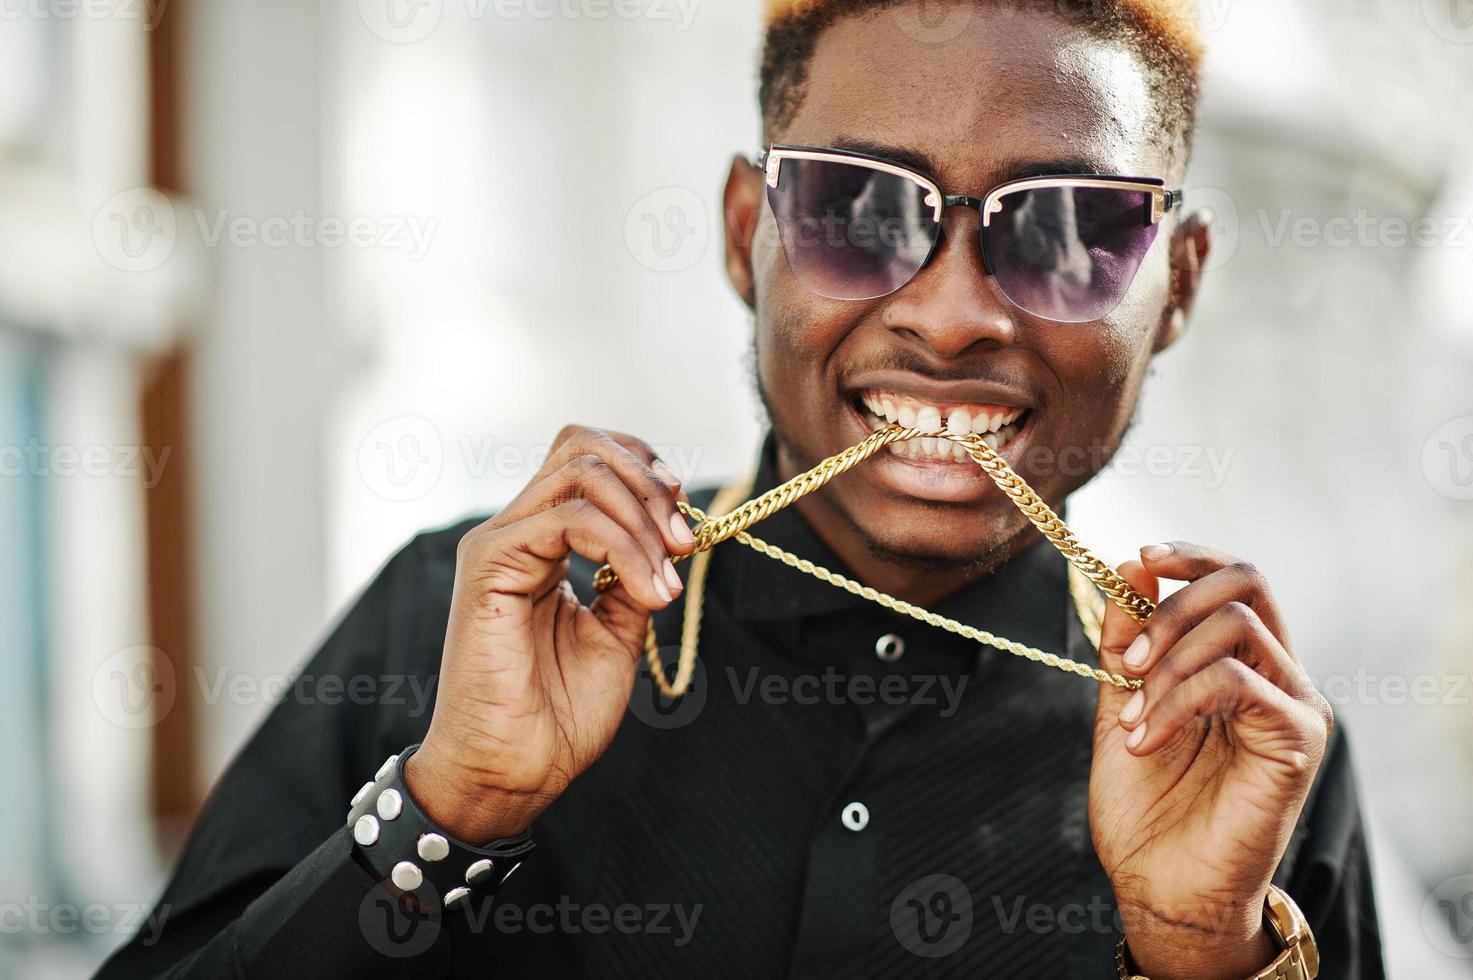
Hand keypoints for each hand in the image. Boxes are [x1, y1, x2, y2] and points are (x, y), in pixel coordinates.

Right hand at [404, 425, 695, 842]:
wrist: (514, 771)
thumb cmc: (557, 714)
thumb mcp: (618, 632)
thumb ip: (636, 578)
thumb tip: (674, 537)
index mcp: (542, 541)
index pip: (591, 459)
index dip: (646, 472)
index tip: (685, 524)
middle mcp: (517, 530)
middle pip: (583, 445)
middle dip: (650, 482)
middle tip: (684, 541)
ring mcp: (499, 543)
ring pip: (581, 473)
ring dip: (644, 517)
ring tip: (668, 575)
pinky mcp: (488, 564)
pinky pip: (567, 520)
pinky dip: (624, 548)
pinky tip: (646, 590)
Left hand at [1089, 543, 1332, 978]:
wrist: (1159, 884)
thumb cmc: (1145, 804)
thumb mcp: (1120, 701)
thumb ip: (1128, 639)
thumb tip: (1131, 562)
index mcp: (1239, 661)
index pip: (1235, 576)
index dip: (1190, 554)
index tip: (1140, 555)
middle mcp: (1278, 673)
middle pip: (1248, 581)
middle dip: (1175, 601)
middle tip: (1129, 660)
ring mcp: (1294, 704)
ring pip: (1238, 625)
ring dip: (1167, 662)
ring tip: (1132, 717)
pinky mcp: (1298, 739)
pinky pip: (1236, 679)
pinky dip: (1177, 699)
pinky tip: (1145, 736)